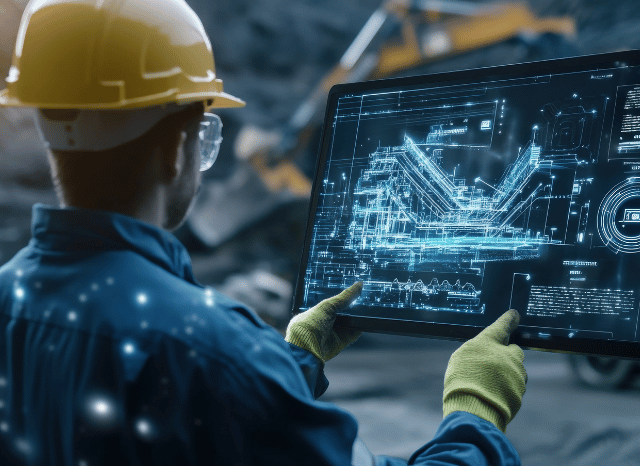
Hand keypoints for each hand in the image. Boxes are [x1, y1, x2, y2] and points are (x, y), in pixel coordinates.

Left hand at [285, 282, 362, 362]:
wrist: (306, 346)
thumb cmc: (309, 324)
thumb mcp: (327, 306)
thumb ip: (344, 297)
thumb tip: (359, 284)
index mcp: (316, 311)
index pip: (332, 302)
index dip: (343, 296)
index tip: (354, 289)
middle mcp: (325, 322)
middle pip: (342, 312)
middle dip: (352, 306)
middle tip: (364, 296)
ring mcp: (333, 332)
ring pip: (349, 322)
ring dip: (358, 316)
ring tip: (369, 306)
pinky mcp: (340, 342)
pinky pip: (354, 333)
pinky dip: (361, 327)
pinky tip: (368, 319)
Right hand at [442, 309, 526, 432]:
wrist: (474, 408)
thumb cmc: (462, 379)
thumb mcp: (461, 357)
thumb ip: (477, 351)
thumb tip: (488, 353)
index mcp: (490, 342)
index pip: (502, 326)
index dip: (508, 320)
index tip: (514, 314)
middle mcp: (508, 355)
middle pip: (513, 351)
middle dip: (506, 356)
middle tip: (491, 366)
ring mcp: (517, 375)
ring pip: (515, 371)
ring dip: (505, 375)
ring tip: (487, 386)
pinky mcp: (520, 393)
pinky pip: (514, 388)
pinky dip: (505, 390)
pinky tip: (491, 397)